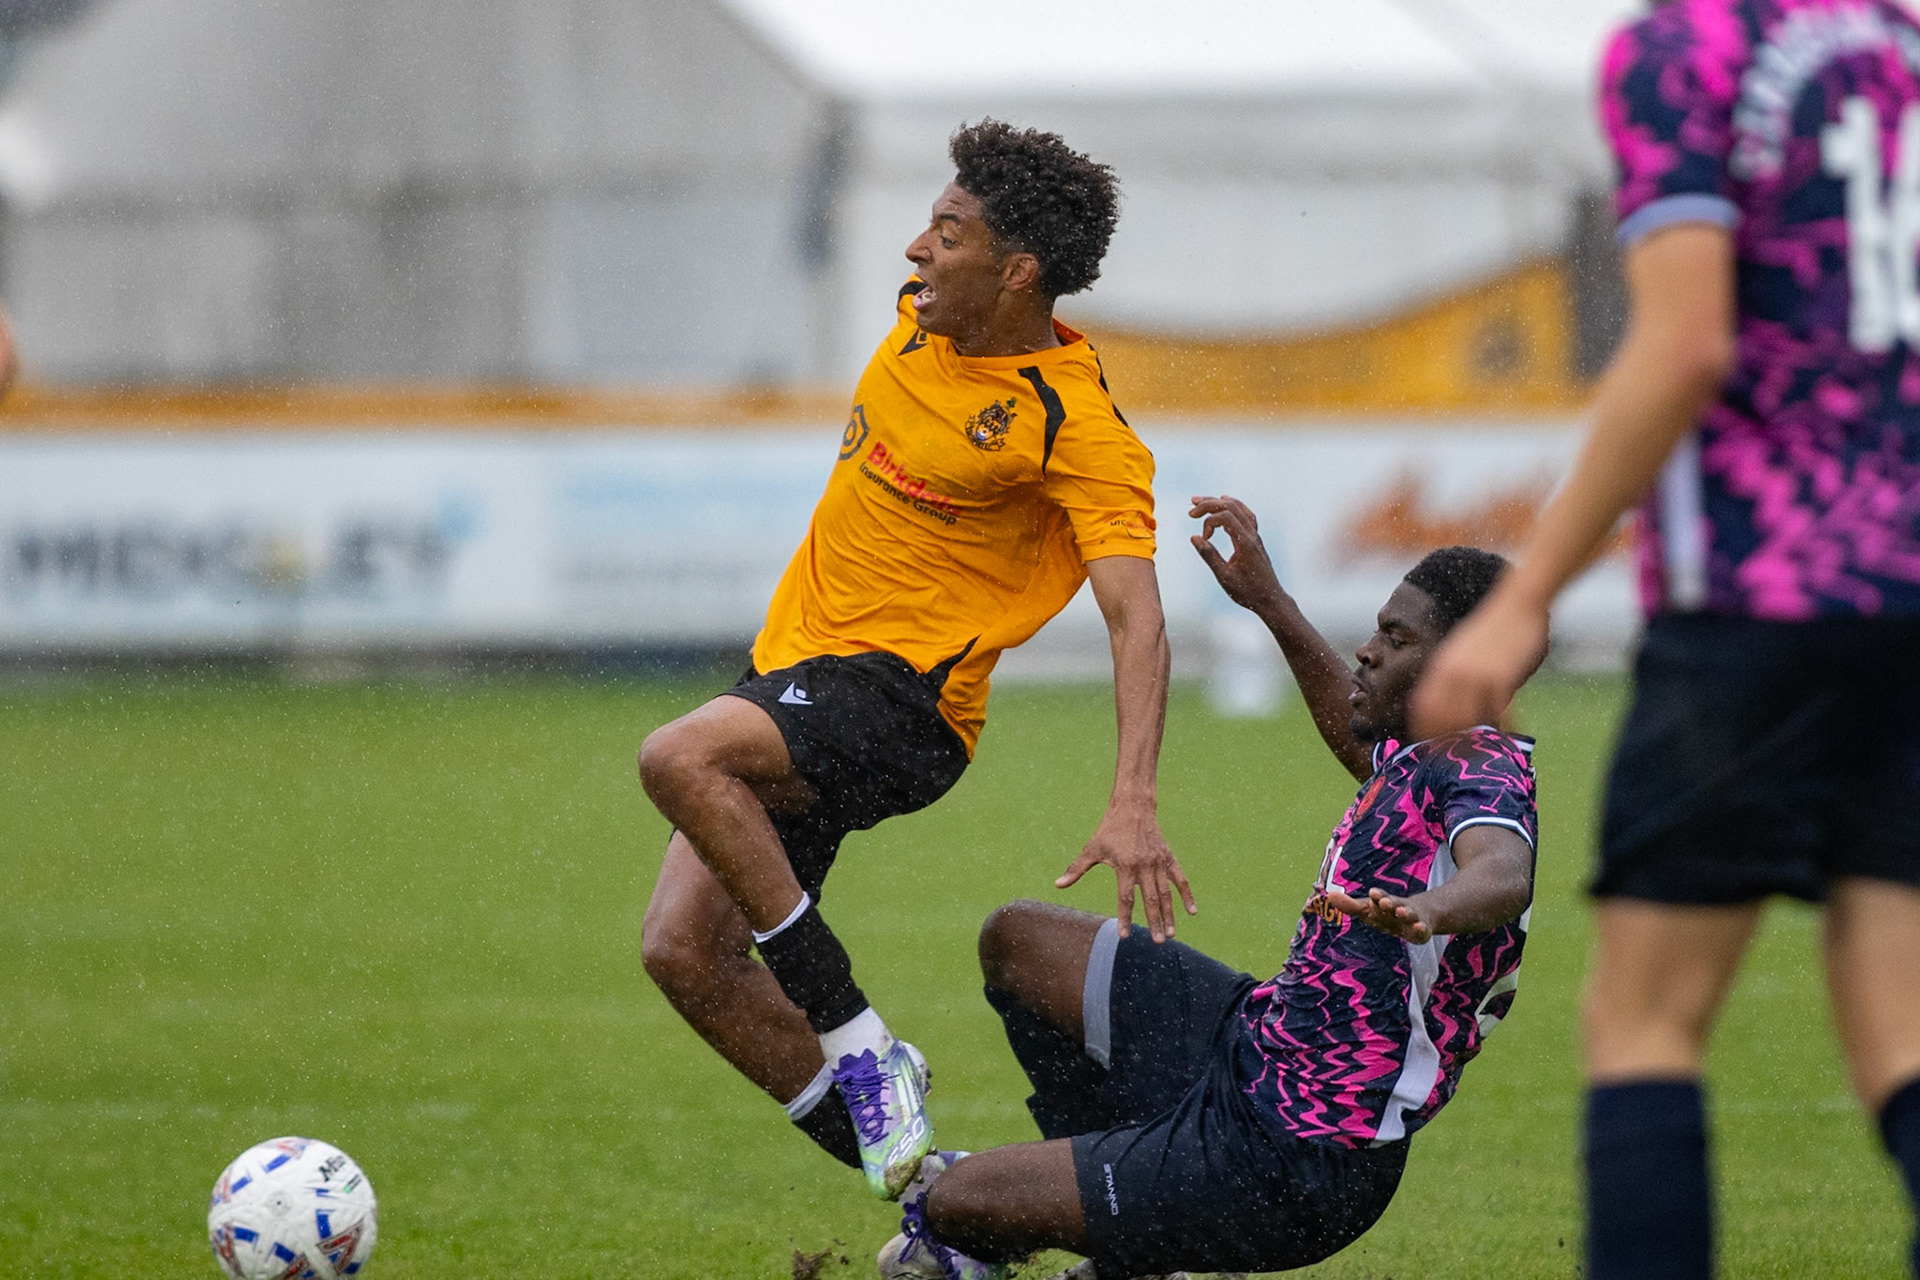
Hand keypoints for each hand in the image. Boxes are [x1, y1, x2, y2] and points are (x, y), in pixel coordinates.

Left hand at [1055, 799, 1195, 941]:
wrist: (1133, 808)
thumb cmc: (1109, 829)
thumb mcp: (1091, 848)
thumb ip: (1076, 869)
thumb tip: (1057, 885)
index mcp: (1125, 865)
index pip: (1125, 897)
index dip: (1125, 917)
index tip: (1124, 935)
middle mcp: (1144, 866)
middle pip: (1150, 899)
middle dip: (1154, 921)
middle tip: (1158, 942)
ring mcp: (1158, 862)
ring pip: (1166, 893)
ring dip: (1170, 914)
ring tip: (1171, 934)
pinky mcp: (1168, 858)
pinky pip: (1180, 879)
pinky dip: (1187, 895)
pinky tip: (1192, 911)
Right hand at [1188, 495, 1283, 614]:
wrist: (1270, 599)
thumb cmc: (1247, 591)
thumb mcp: (1224, 576)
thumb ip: (1209, 555)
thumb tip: (1194, 537)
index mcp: (1245, 543)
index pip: (1225, 517)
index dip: (1209, 522)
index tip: (1203, 539)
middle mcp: (1252, 535)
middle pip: (1231, 507)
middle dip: (1210, 504)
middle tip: (1191, 509)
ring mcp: (1255, 536)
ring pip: (1239, 509)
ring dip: (1220, 503)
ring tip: (1202, 502)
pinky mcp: (1255, 539)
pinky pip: (1246, 515)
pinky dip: (1233, 507)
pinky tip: (1226, 504)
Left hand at [1326, 886, 1433, 943]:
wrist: (1419, 914)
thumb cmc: (1385, 912)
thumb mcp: (1368, 909)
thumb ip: (1350, 905)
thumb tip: (1329, 895)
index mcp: (1383, 902)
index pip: (1378, 898)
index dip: (1376, 896)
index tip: (1372, 893)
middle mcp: (1398, 907)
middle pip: (1393, 903)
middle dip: (1388, 902)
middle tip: (1385, 902)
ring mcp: (1411, 917)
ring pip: (1408, 914)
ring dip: (1405, 912)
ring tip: (1401, 911)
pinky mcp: (1421, 929)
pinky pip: (1422, 929)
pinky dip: (1420, 928)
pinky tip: (1418, 927)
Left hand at [1409, 587, 1549, 739]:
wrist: (1516, 602)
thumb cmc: (1492, 628)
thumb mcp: (1462, 651)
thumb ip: (1453, 674)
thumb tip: (1450, 702)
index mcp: (1440, 667)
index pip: (1421, 707)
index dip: (1423, 730)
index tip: (1429, 746)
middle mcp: (1452, 674)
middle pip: (1441, 719)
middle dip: (1447, 741)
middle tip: (1458, 756)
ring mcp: (1475, 676)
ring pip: (1466, 720)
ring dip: (1474, 738)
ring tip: (1483, 749)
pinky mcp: (1499, 677)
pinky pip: (1497, 712)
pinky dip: (1502, 727)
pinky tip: (1509, 734)